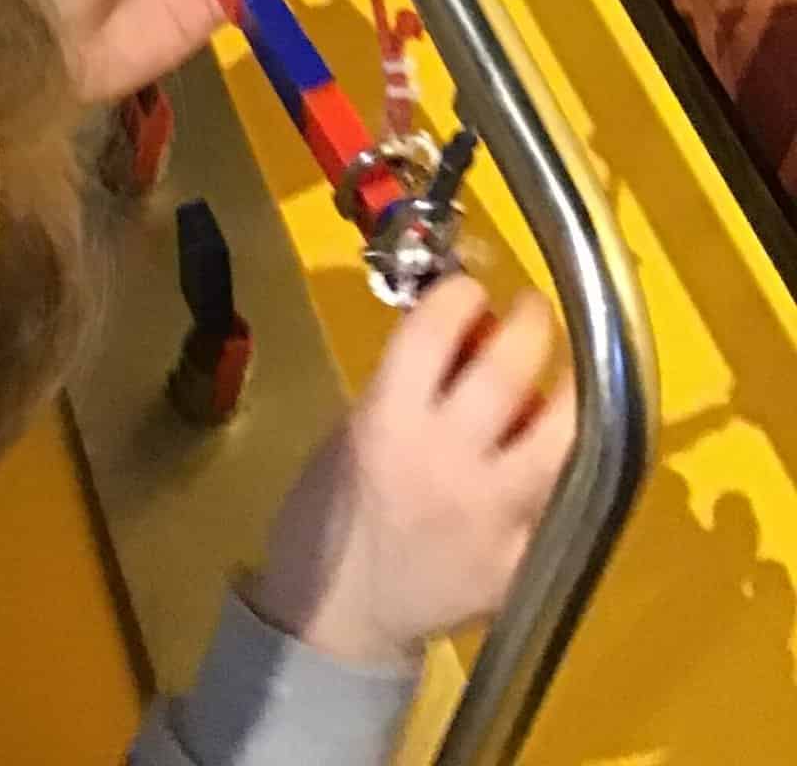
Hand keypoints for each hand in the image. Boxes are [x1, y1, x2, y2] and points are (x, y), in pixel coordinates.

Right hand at [250, 279, 574, 667]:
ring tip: (572, 372)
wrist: (340, 619)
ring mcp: (496, 519)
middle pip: (511, 371)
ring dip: (575, 390)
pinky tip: (559, 448)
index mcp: (387, 423)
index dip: (463, 294)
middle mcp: (447, 463)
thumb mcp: (355, 429)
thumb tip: (467, 334)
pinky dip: (566, 464)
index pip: (437, 330)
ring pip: (566, 437)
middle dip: (530, 323)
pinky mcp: (526, 563)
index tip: (474, 285)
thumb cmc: (329, 514)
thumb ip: (410, 384)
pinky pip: (564, 498)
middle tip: (534, 309)